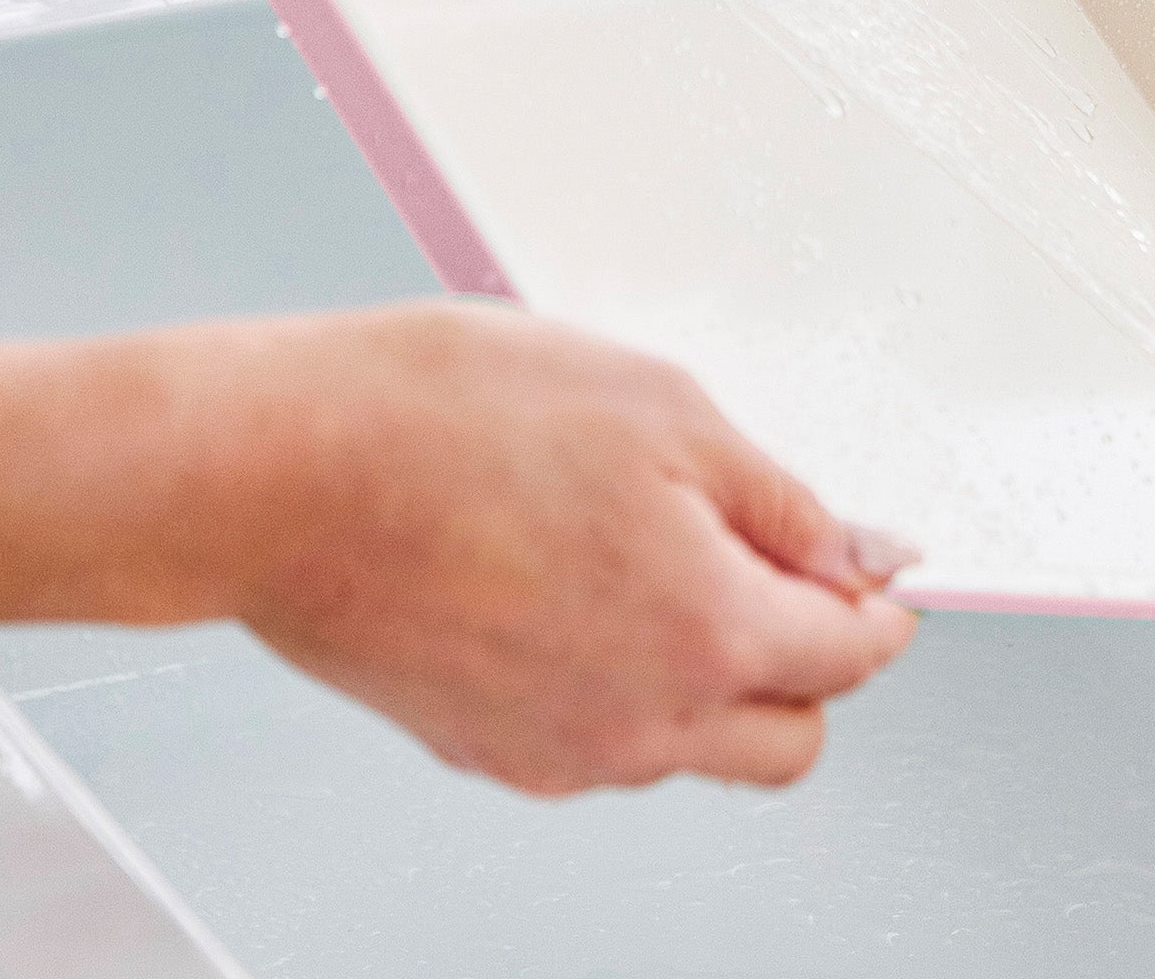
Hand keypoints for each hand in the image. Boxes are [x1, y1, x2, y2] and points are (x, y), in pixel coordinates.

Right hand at [150, 302, 920, 794]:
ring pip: (691, 745)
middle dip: (810, 660)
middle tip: (778, 563)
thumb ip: (778, 495)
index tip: (874, 569)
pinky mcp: (480, 747)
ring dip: (710, 672)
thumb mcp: (660, 403)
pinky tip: (571, 582)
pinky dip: (618, 681)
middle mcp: (641, 724)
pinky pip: (596, 739)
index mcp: (707, 633)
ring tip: (647, 548)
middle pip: (789, 736)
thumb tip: (859, 551)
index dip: (879, 601)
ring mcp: (554, 751)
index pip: (851, 656)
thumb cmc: (443, 417)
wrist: (276, 471)